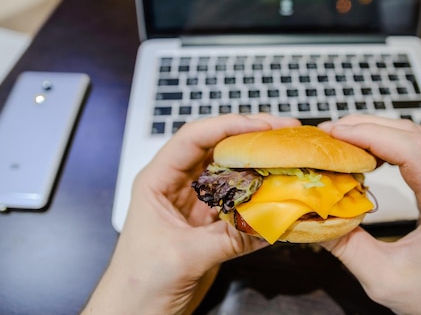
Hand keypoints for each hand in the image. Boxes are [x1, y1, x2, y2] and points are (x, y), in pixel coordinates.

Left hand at [82, 114, 299, 314]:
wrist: (134, 314)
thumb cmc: (137, 284)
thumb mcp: (184, 257)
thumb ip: (229, 239)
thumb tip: (272, 222)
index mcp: (158, 180)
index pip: (194, 138)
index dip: (229, 125)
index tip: (262, 125)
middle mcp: (178, 185)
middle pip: (217, 147)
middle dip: (251, 137)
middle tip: (284, 132)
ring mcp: (196, 203)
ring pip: (231, 172)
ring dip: (258, 164)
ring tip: (286, 156)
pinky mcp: (210, 223)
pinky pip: (239, 200)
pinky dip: (259, 195)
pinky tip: (279, 192)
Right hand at [318, 116, 420, 314]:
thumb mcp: (381, 278)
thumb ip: (345, 246)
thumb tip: (310, 216)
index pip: (413, 151)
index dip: (372, 135)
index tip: (337, 134)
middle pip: (412, 135)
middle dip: (367, 126)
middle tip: (329, 133)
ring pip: (414, 137)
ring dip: (376, 130)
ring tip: (341, 138)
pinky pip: (415, 150)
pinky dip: (386, 142)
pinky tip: (364, 151)